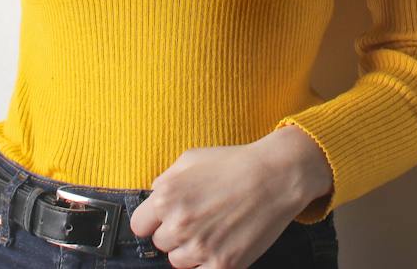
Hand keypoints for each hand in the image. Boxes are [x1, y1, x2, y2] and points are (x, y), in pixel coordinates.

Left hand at [130, 139, 313, 268]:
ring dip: (192, 250)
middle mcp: (179, 224)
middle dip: (175, 234)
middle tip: (200, 219)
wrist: (278, 176)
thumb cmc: (235, 163)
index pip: (139, 226)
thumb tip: (152, 196)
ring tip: (214, 229)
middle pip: (160, 244)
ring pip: (178, 261)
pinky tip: (222, 244)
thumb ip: (165, 180)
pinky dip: (209, 262)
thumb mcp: (191, 159)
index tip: (166, 219)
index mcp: (166, 198)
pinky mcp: (222, 264)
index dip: (153, 222)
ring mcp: (201, 247)